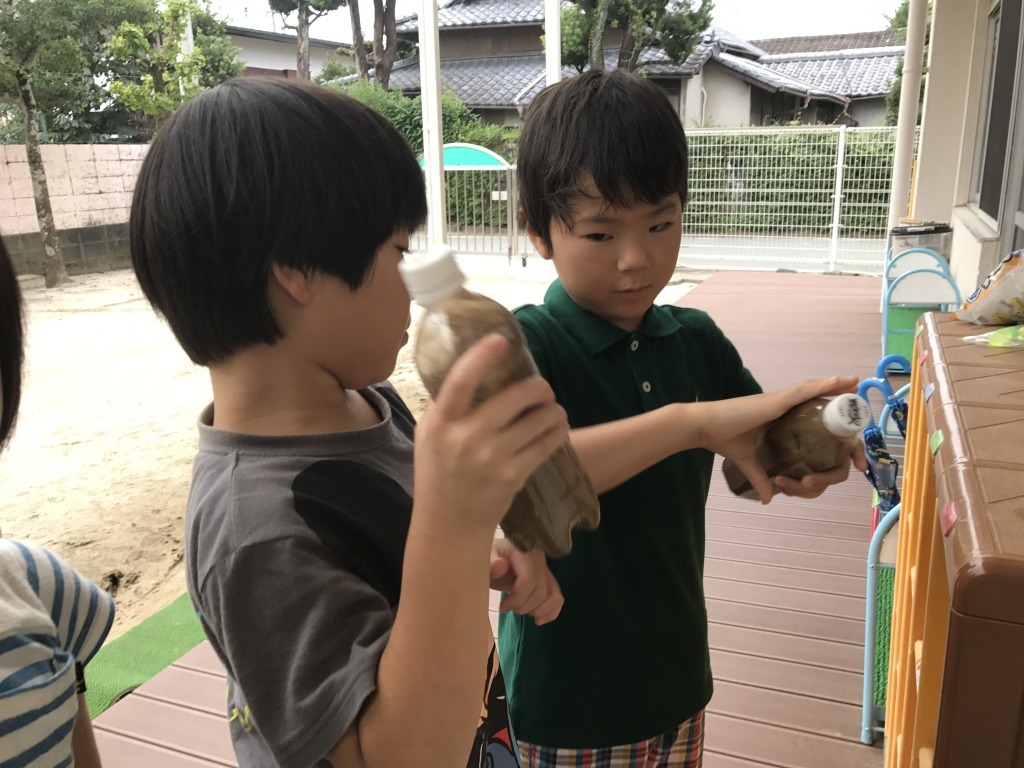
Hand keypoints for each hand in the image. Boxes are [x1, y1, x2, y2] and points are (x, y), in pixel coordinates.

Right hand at [413, 334, 569, 536]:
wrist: (449, 525)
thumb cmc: (438, 473)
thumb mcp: (428, 435)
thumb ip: (445, 403)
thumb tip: (471, 363)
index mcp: (440, 423)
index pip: (460, 381)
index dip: (481, 356)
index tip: (501, 340)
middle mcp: (465, 438)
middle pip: (517, 396)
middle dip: (539, 387)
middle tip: (542, 389)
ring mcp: (492, 458)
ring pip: (541, 418)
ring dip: (554, 410)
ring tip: (552, 411)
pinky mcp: (514, 475)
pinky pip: (548, 442)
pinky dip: (558, 431)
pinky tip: (557, 428)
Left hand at [489, 538, 562, 625]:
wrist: (494, 559)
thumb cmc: (488, 561)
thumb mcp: (483, 561)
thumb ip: (490, 564)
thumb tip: (500, 565)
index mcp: (524, 552)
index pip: (530, 579)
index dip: (518, 598)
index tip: (503, 607)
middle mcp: (539, 559)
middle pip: (541, 591)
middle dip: (524, 607)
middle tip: (509, 608)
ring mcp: (546, 570)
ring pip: (553, 597)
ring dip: (537, 611)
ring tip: (521, 610)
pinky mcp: (549, 581)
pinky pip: (558, 599)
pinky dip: (551, 613)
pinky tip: (538, 620)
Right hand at [700, 376, 863, 503]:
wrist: (705, 428)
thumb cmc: (723, 439)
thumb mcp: (748, 463)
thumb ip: (760, 478)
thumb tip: (768, 499)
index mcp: (781, 422)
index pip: (813, 427)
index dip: (832, 437)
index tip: (851, 455)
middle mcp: (785, 409)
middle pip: (820, 411)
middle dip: (843, 416)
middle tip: (858, 423)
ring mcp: (782, 403)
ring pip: (817, 396)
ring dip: (838, 391)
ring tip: (856, 386)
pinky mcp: (777, 401)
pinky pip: (805, 391)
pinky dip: (824, 386)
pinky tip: (841, 382)